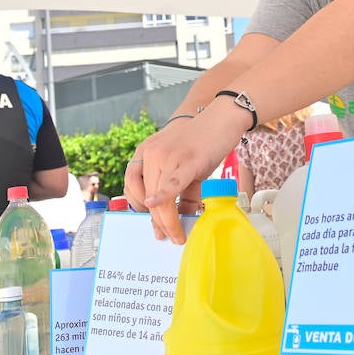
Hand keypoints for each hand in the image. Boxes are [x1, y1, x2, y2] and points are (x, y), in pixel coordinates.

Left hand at [124, 110, 242, 243]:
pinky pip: (172, 182)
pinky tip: (162, 209)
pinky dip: (164, 197)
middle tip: (167, 236)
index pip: (131, 185)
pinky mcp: (188, 160)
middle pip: (146, 195)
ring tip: (177, 235)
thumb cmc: (202, 142)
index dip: (138, 206)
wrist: (222, 118)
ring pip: (159, 195)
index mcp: (145, 152)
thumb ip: (180, 191)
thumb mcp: (184, 166)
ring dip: (167, 220)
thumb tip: (181, 217)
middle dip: (157, 220)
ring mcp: (168, 155)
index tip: (151, 221)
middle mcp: (152, 153)